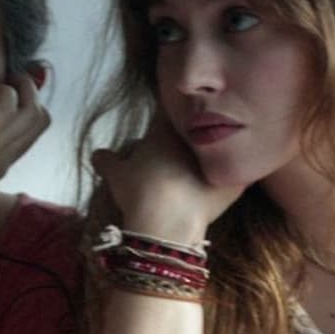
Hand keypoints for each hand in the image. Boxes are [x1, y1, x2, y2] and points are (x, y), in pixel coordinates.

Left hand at [0, 73, 48, 227]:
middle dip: (32, 97)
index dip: (24, 115)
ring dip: (26, 89)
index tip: (11, 100)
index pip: (26, 136)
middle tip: (13, 83)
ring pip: (36, 111)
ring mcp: (0, 145)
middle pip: (40, 122)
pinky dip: (6, 89)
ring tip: (9, 79)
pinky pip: (13, 101)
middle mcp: (6, 156)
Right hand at [91, 116, 243, 244]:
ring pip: (219, 147)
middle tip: (181, 146)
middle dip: (191, 134)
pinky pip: (237, 174)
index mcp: (166, 130)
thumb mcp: (116, 175)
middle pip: (196, 128)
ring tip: (204, 166)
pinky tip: (227, 183)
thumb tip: (97, 154)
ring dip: (213, 152)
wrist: (167, 223)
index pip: (169, 109)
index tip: (165, 119)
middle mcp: (194, 139)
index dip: (168, 112)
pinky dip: (232, 177)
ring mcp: (215, 159)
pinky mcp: (232, 183)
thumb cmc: (139, 192)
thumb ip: (107, 160)